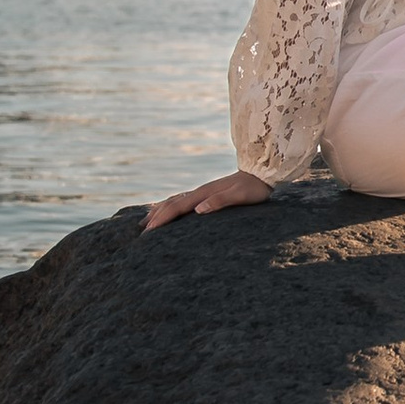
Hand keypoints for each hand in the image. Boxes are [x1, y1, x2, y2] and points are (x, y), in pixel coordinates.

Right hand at [142, 168, 274, 233]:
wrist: (262, 172)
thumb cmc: (253, 188)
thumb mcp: (239, 196)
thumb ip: (220, 201)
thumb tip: (198, 209)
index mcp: (203, 194)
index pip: (177, 207)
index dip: (161, 219)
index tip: (148, 231)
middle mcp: (199, 192)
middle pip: (171, 203)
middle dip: (156, 216)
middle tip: (142, 231)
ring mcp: (203, 192)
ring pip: (175, 201)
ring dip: (160, 210)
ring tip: (147, 220)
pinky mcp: (207, 194)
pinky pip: (183, 200)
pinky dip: (171, 206)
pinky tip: (170, 210)